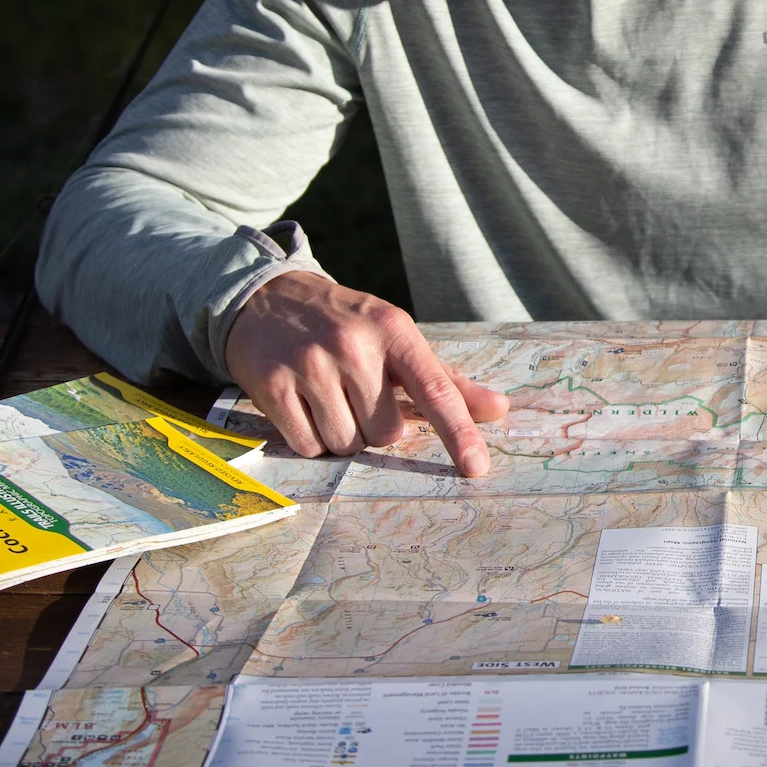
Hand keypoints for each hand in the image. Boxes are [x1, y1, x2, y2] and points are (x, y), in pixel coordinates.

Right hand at [224, 270, 505, 475]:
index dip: (459, 432)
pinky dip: (311, 440)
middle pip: (386, 433)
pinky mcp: (271, 386)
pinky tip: (304, 407)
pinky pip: (308, 447)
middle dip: (375, 426)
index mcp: (393, 330)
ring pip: (347, 445)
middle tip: (357, 395)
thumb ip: (446, 379)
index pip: (435, 390)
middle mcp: (353, 345)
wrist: (266, 298)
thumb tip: (500, 409)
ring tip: (329, 399)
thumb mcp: (395, 337)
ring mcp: (310, 365)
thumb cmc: (345, 324)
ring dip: (343, 435)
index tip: (476, 468)